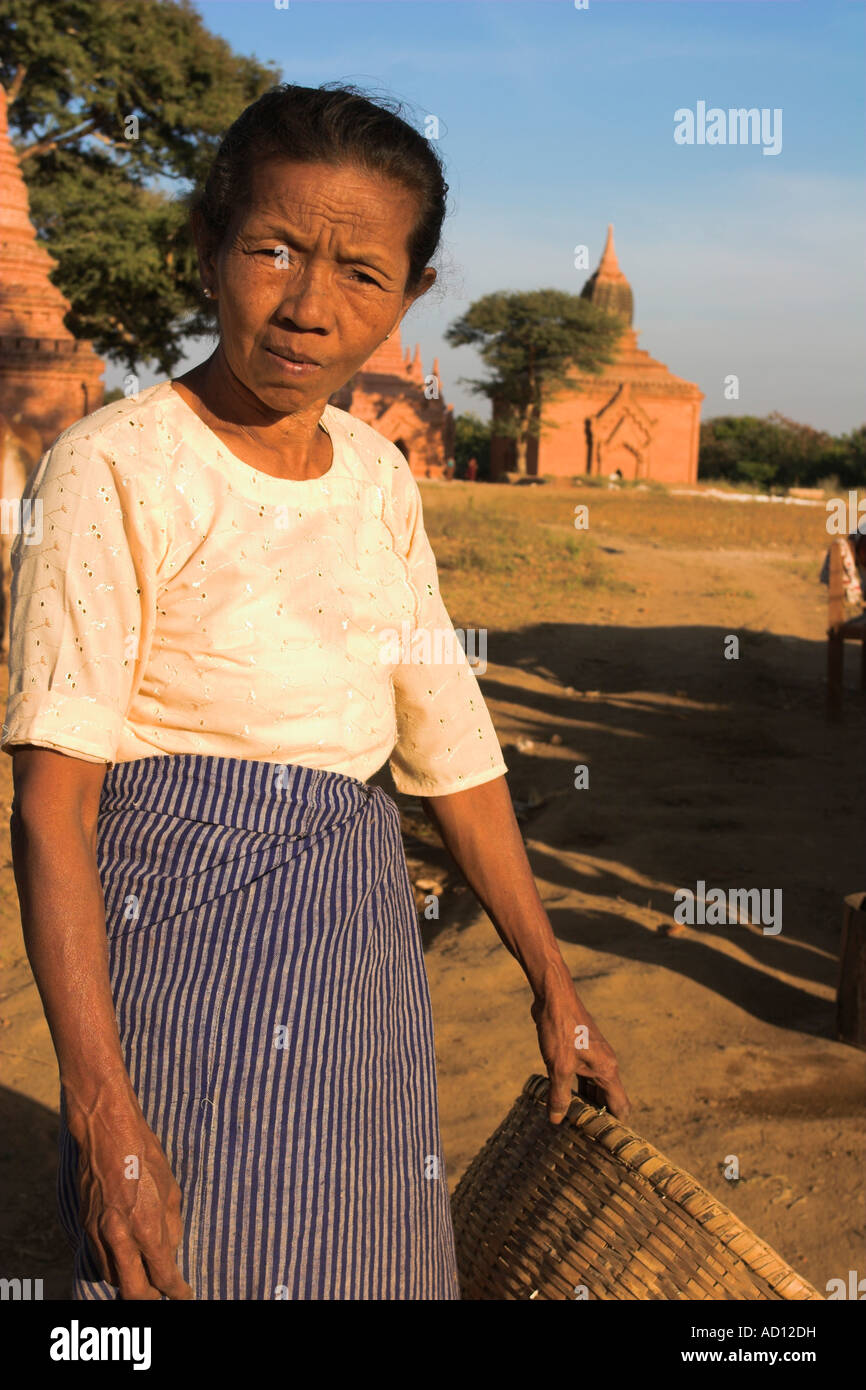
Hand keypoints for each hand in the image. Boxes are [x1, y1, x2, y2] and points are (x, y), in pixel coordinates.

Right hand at [67, 1091, 193, 1299]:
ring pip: (113, 1277)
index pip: (163, 1275)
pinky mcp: (85, 1225)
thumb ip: (171, 1226)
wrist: (107, 1133)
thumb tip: (170, 1252)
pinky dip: (114, 1264)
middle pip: (132, 1291)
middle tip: (163, 1294)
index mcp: (146, 1227)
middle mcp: (119, 1236)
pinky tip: (126, 1257)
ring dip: (130, 1281)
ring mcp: (98, 1233)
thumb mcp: (171, 1190)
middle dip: (150, 1298)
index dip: (176, 1290)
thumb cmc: (145, 1156)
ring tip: (146, 1274)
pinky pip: (100, 1258)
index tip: (184, 1294)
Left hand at [530, 958, 631, 1125]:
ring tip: (572, 1124)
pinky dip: (576, 1089)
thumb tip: (557, 1120)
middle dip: (597, 1117)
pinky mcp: (581, 1050)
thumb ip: (559, 1095)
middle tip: (584, 1139)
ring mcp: (593, 1056)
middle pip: (607, 1099)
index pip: (620, 1107)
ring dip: (584, 1103)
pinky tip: (562, 1098)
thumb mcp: (558, 1066)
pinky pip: (582, 1076)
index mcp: (607, 1070)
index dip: (614, 1126)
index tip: (605, 1145)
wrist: (554, 997)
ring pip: (593, 1087)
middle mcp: (605, 1064)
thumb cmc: (561, 1029)